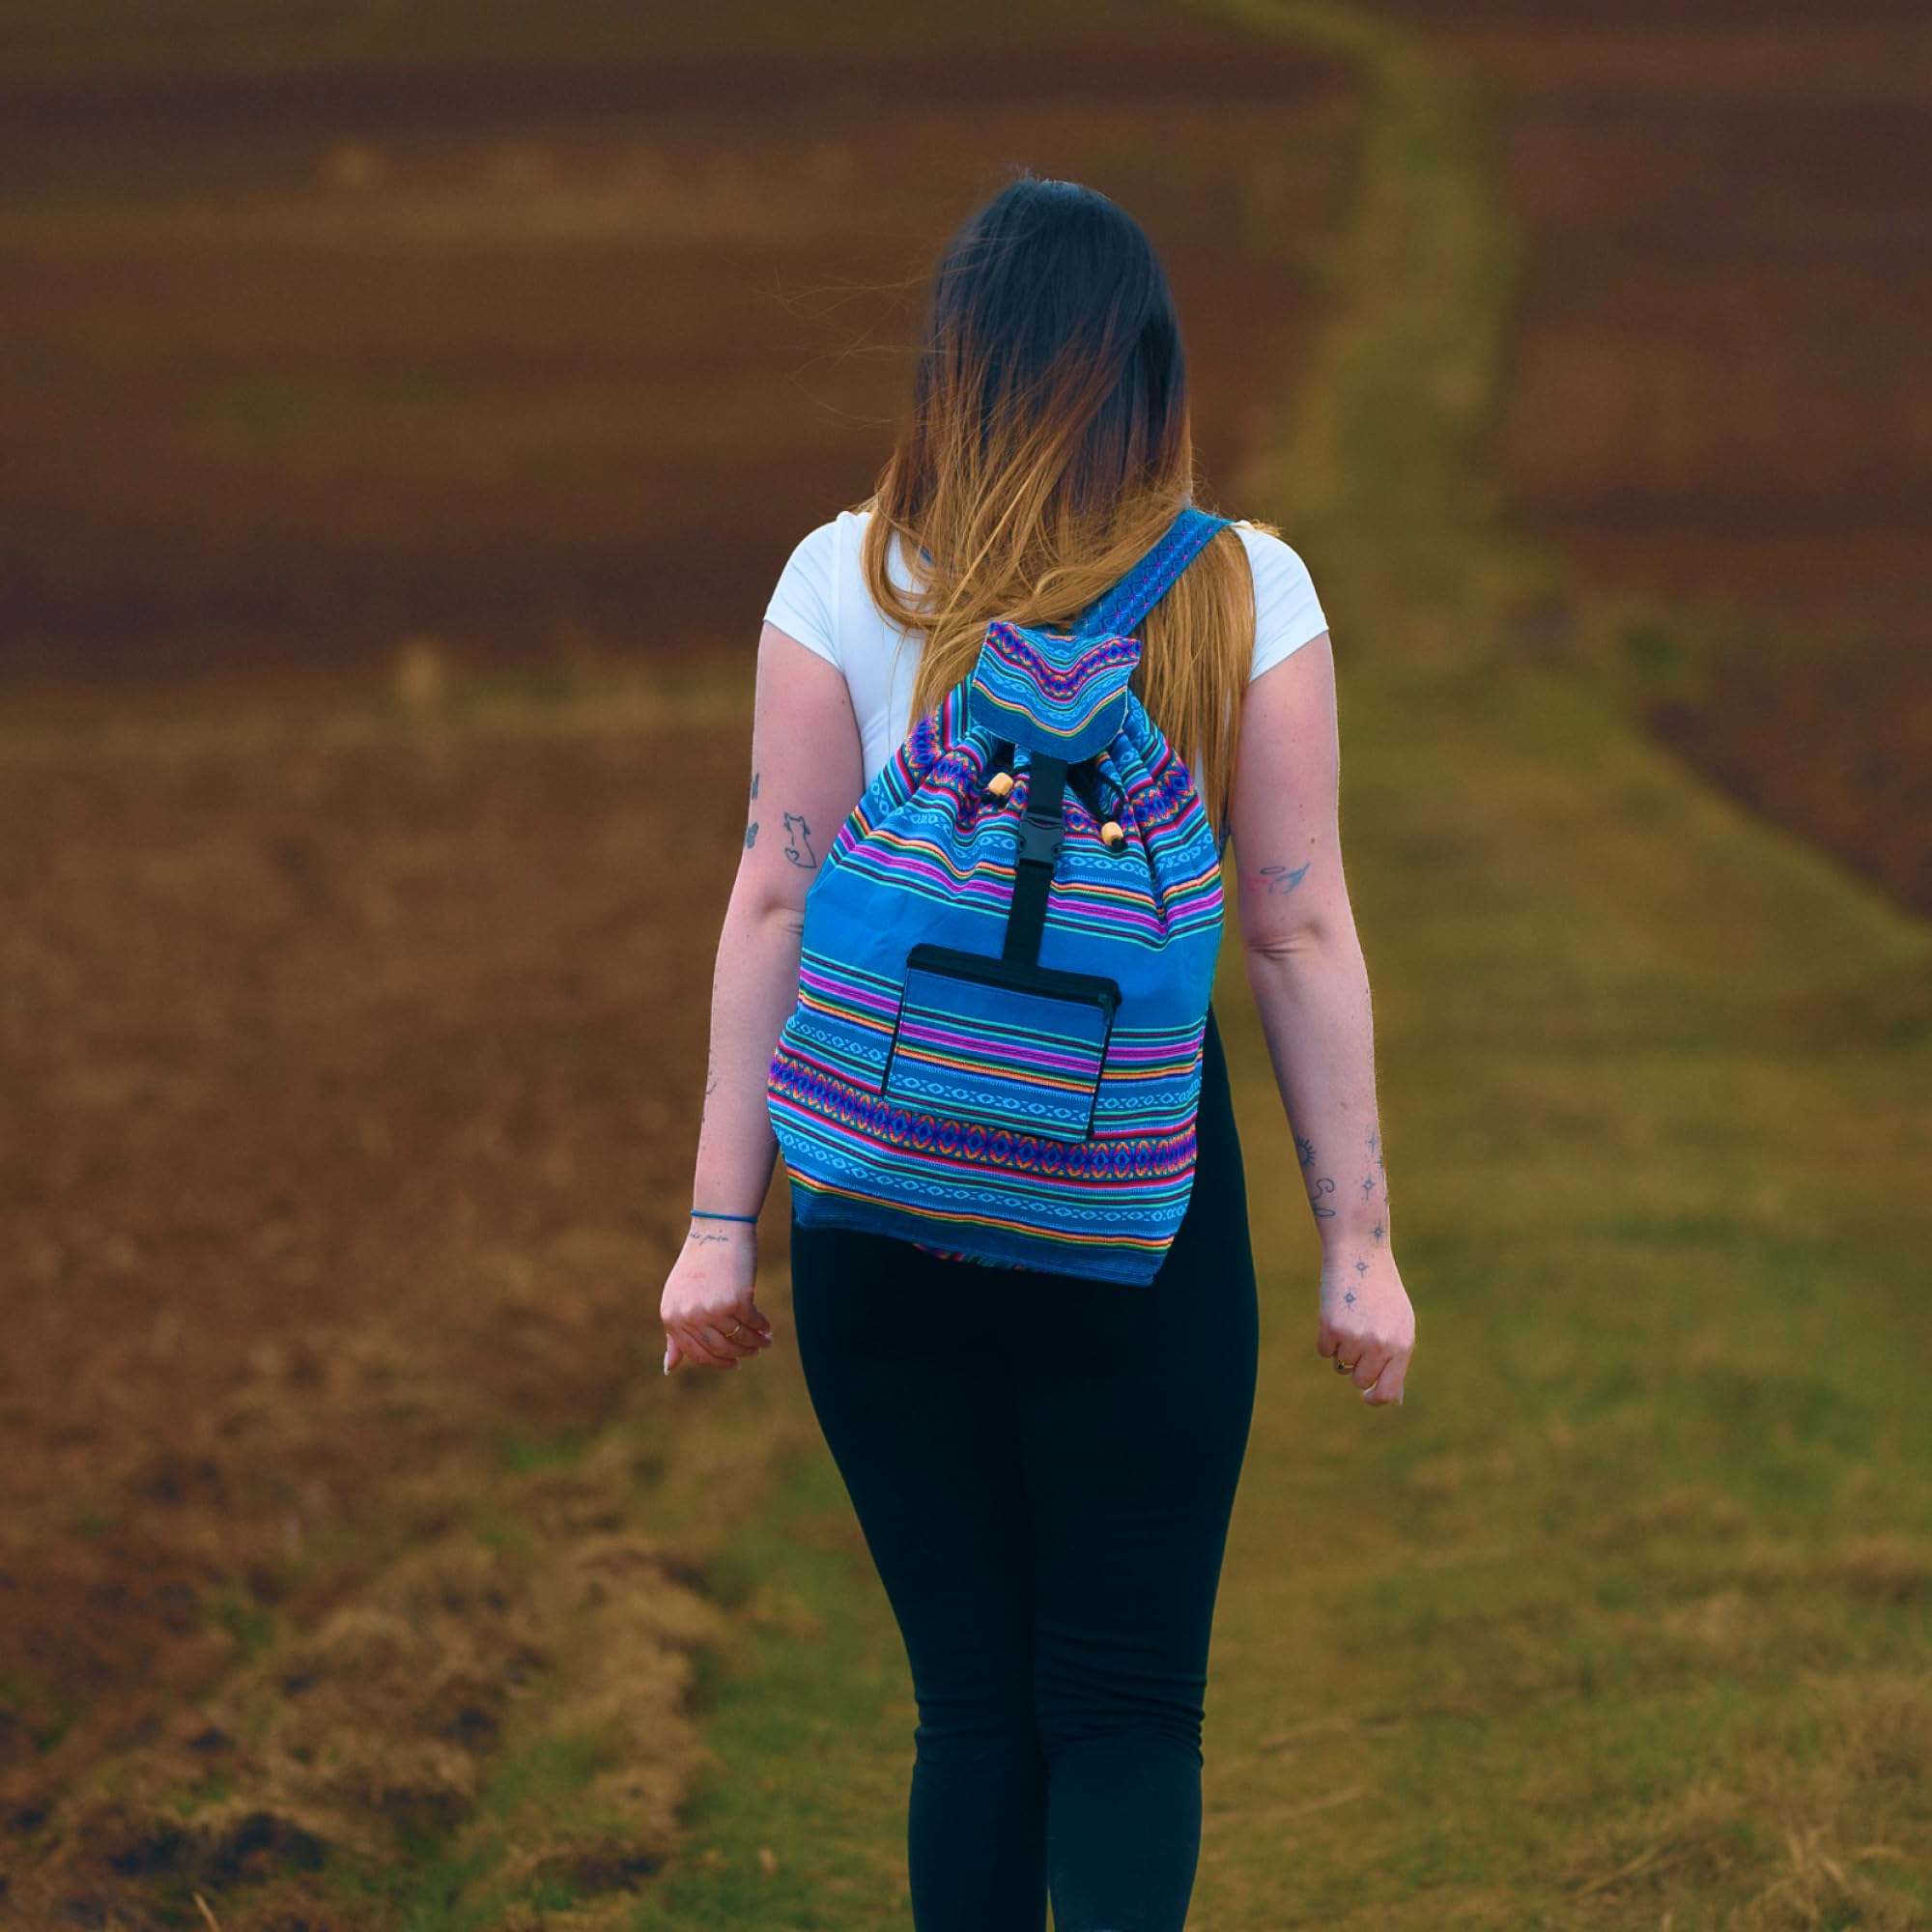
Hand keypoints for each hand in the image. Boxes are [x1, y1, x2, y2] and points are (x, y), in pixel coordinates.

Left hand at [662, 1220, 773, 1372]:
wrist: (717, 1229)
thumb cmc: (699, 1263)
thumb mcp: (679, 1299)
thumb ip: (674, 1334)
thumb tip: (668, 1369)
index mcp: (671, 1316)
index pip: (696, 1353)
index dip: (717, 1362)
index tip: (733, 1363)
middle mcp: (689, 1316)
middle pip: (719, 1349)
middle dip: (740, 1354)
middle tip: (754, 1352)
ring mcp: (712, 1309)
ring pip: (738, 1338)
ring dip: (755, 1343)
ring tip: (765, 1341)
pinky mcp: (736, 1300)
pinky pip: (753, 1322)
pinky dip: (762, 1326)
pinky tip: (767, 1326)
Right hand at [1317, 1248, 1413, 1406]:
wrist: (1360, 1253)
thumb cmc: (1381, 1290)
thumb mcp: (1399, 1323)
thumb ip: (1395, 1359)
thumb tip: (1391, 1397)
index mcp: (1402, 1345)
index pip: (1386, 1390)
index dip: (1374, 1398)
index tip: (1366, 1397)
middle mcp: (1380, 1345)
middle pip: (1358, 1379)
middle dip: (1356, 1364)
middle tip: (1359, 1336)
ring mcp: (1355, 1337)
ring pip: (1340, 1364)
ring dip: (1342, 1346)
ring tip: (1351, 1317)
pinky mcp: (1331, 1327)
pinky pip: (1324, 1350)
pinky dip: (1326, 1337)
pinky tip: (1337, 1313)